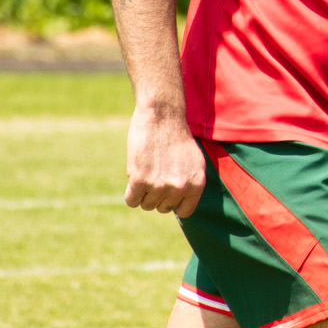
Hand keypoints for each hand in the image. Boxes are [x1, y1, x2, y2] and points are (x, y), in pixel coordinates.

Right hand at [124, 104, 206, 218]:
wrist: (162, 116)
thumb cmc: (177, 137)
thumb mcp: (195, 162)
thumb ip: (190, 184)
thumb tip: (181, 204)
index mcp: (197, 184)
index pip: (185, 211)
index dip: (174, 202)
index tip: (168, 192)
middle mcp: (180, 187)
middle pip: (163, 208)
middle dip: (158, 195)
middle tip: (156, 174)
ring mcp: (160, 185)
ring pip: (146, 205)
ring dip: (143, 192)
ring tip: (147, 171)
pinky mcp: (140, 180)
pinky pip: (131, 201)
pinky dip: (130, 193)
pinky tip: (135, 177)